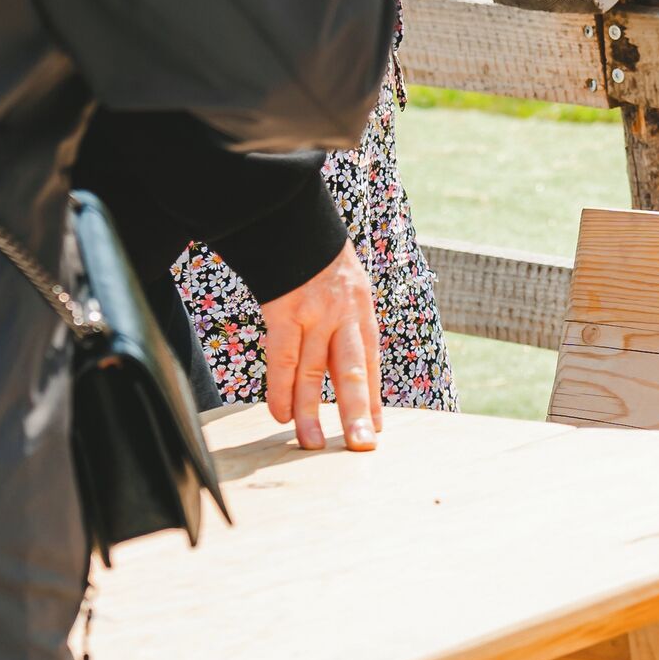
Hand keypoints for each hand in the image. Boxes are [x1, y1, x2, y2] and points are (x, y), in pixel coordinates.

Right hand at [263, 244, 382, 450]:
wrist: (293, 215)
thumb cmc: (316, 257)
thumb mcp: (346, 282)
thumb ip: (344, 319)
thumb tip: (341, 358)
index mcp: (361, 310)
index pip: (371, 361)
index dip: (374, 397)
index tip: (378, 429)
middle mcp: (343, 315)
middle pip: (352, 370)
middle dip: (357, 411)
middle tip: (363, 445)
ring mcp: (315, 313)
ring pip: (313, 370)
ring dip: (311, 410)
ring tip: (312, 444)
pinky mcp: (285, 309)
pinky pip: (282, 356)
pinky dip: (280, 388)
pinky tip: (280, 415)